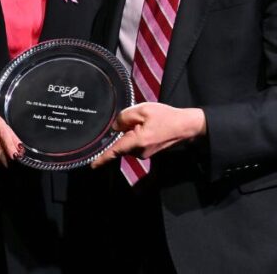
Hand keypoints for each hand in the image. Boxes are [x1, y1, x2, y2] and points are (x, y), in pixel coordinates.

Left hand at [90, 102, 205, 167]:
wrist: (185, 126)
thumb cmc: (166, 117)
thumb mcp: (143, 110)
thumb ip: (125, 117)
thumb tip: (115, 126)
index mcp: (137, 141)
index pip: (114, 151)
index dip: (102, 158)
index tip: (91, 165)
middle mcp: (139, 152)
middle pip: (122, 142)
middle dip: (124, 131)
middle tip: (138, 118)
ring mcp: (145, 153)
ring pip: (129, 143)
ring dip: (131, 132)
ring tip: (146, 121)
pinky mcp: (149, 152)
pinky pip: (136, 144)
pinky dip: (137, 135)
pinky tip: (149, 126)